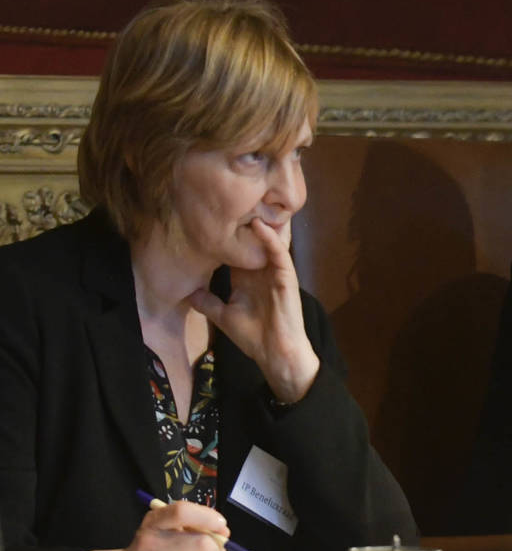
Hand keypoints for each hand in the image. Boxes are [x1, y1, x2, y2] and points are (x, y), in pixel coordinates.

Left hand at [186, 217, 319, 403]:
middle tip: (233, 198)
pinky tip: (261, 226)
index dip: (226, 234)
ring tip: (250, 200)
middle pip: (253, 240)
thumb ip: (208, 303)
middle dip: (245, 220)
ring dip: (261, 223)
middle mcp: (261, 271)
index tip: (210, 216)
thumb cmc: (254, 336)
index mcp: (247, 278)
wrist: (275, 353)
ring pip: (269, 242)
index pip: (236, 250)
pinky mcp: (285, 277)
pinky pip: (279, 254)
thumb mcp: (223, 316)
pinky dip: (271, 240)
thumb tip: (186, 293)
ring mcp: (274, 272)